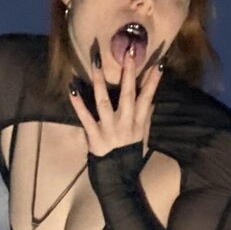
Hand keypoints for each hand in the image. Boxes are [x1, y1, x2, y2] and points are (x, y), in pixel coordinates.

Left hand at [68, 44, 161, 159]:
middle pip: (128, 95)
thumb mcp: (143, 136)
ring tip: (95, 60)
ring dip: (99, 80)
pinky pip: (85, 117)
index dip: (153, 81)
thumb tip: (151, 98)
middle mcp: (125, 123)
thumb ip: (146, 116)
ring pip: (104, 101)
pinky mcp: (94, 136)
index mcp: (138, 122)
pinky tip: (72, 88)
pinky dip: (77, 103)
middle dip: (128, 73)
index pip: (148, 98)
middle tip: (129, 51)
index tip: (159, 63)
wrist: (119, 178)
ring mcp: (109, 129)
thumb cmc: (130, 155)